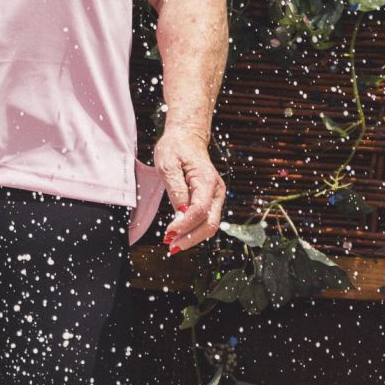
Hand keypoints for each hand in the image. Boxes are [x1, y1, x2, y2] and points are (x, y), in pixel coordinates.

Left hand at [155, 132, 227, 253]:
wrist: (187, 138)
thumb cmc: (176, 148)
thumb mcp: (168, 164)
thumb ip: (176, 189)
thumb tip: (180, 213)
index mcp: (206, 180)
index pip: (200, 210)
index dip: (185, 225)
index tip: (168, 233)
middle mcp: (216, 191)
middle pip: (210, 223)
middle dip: (191, 238)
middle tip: (171, 246)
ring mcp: (215, 196)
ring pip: (209, 224)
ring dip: (192, 237)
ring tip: (173, 244)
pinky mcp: (210, 200)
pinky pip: (205, 220)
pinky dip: (193, 230)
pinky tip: (180, 234)